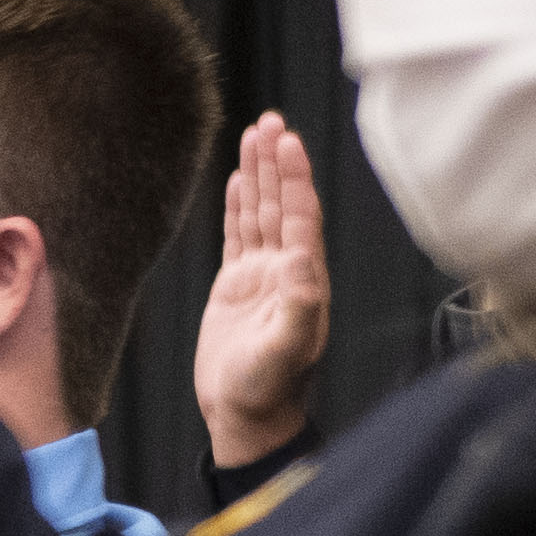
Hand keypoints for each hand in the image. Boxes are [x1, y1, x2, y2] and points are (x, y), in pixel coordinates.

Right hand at [194, 110, 332, 468]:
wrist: (244, 414)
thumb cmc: (267, 387)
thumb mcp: (286, 349)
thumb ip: (298, 307)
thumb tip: (302, 262)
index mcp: (301, 277)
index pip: (298, 215)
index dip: (292, 178)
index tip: (285, 141)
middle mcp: (285, 269)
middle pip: (280, 203)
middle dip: (275, 162)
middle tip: (268, 121)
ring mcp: (260, 276)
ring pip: (258, 213)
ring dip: (256, 175)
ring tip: (253, 135)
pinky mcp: (235, 287)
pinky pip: (237, 236)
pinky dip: (236, 206)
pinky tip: (234, 182)